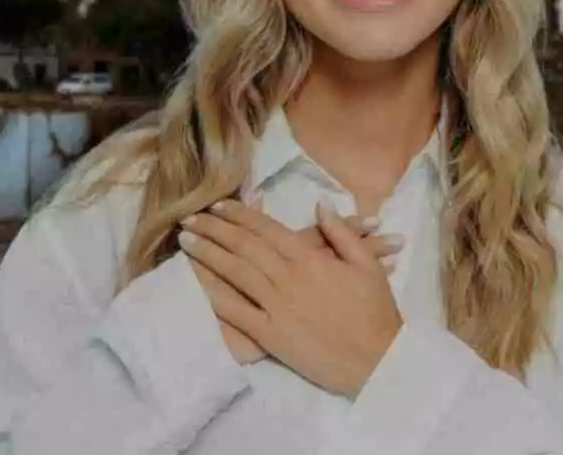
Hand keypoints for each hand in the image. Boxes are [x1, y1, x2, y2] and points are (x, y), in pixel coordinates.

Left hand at [178, 198, 403, 397]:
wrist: (376, 358)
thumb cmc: (376, 310)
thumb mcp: (368, 263)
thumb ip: (342, 232)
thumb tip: (320, 205)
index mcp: (311, 258)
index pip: (268, 229)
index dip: (241, 215)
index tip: (219, 206)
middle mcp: (288, 277)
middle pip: (244, 246)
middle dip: (214, 229)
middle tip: (190, 219)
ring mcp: (276, 306)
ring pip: (235, 273)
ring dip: (208, 255)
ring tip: (186, 243)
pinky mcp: (270, 335)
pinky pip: (236, 313)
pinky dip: (214, 296)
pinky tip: (196, 285)